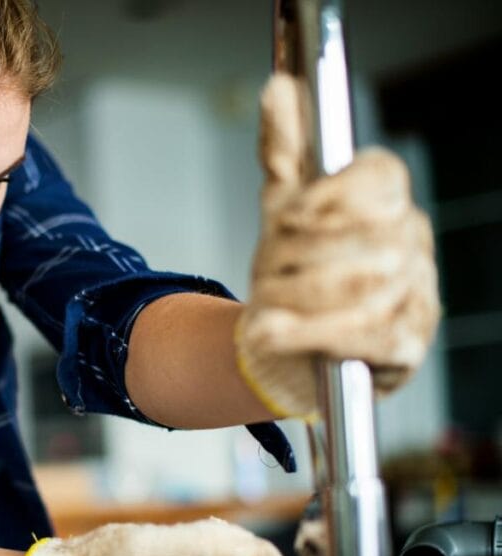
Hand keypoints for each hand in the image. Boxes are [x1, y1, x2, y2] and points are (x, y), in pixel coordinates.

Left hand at [236, 74, 440, 418]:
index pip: (381, 176)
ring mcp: (415, 294)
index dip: (332, 194)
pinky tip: (276, 332)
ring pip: (357, 288)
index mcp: (388, 202)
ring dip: (295, 299)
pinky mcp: (406, 344)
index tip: (287, 216)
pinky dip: (308, 335)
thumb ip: (283, 151)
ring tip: (266, 308)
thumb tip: (277, 88)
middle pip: (362, 236)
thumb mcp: (281, 208)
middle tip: (263, 273)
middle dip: (298, 258)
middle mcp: (411, 244)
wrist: (291, 344)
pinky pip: (360, 336)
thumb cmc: (293, 271)